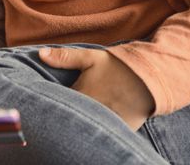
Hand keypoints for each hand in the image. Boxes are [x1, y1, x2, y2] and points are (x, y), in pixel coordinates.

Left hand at [38, 47, 153, 130]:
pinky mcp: (118, 130)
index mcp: (80, 94)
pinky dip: (95, 131)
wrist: (149, 79)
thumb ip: (64, 57)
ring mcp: (105, 122)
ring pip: (84, 126)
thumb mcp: (91, 58)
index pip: (57, 104)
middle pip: (70, 117)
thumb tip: (40, 54)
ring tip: (75, 119)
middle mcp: (90, 111)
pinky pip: (102, 133)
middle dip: (64, 114)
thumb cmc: (117, 67)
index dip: (51, 103)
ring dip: (79, 123)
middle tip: (60, 111)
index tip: (47, 100)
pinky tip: (90, 127)